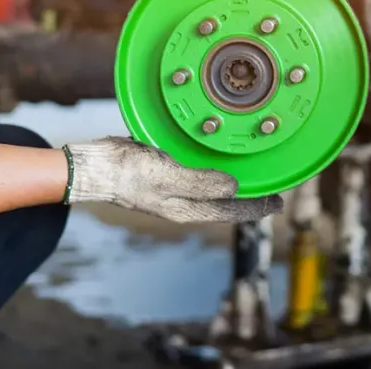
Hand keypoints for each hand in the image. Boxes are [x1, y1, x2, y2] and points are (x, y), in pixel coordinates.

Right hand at [62, 136, 282, 222]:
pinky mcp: (164, 171)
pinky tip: (219, 157)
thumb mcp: (168, 176)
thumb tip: (234, 188)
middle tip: (275, 191)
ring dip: (233, 183)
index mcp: (184, 207)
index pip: (229, 212)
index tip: (279, 204)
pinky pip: (196, 172)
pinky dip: (213, 168)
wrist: (91, 166)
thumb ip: (201, 183)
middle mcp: (182, 200)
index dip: (256, 208)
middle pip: (224, 202)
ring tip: (256, 176)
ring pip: (212, 188)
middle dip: (249, 198)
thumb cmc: (126, 173)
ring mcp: (172, 187)